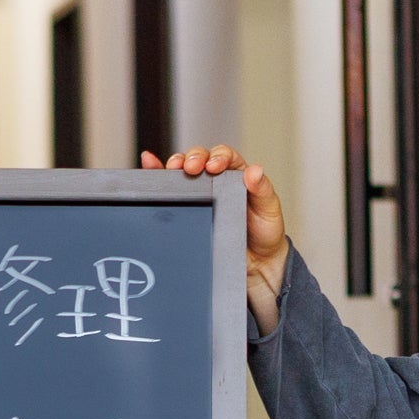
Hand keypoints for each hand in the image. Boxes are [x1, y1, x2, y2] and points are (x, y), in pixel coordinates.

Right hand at [142, 144, 291, 298]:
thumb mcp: (269, 210)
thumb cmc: (264, 233)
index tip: (213, 166)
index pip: (225, 156)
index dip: (217, 156)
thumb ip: (263, 190)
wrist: (254, 262)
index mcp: (238, 175)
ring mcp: (201, 193)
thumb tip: (254, 171)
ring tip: (172, 168)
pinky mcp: (189, 206)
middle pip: (200, 158)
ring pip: (184, 170)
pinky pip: (170, 186)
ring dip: (175, 165)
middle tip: (191, 168)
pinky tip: (149, 162)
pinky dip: (157, 172)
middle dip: (193, 158)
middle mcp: (217, 180)